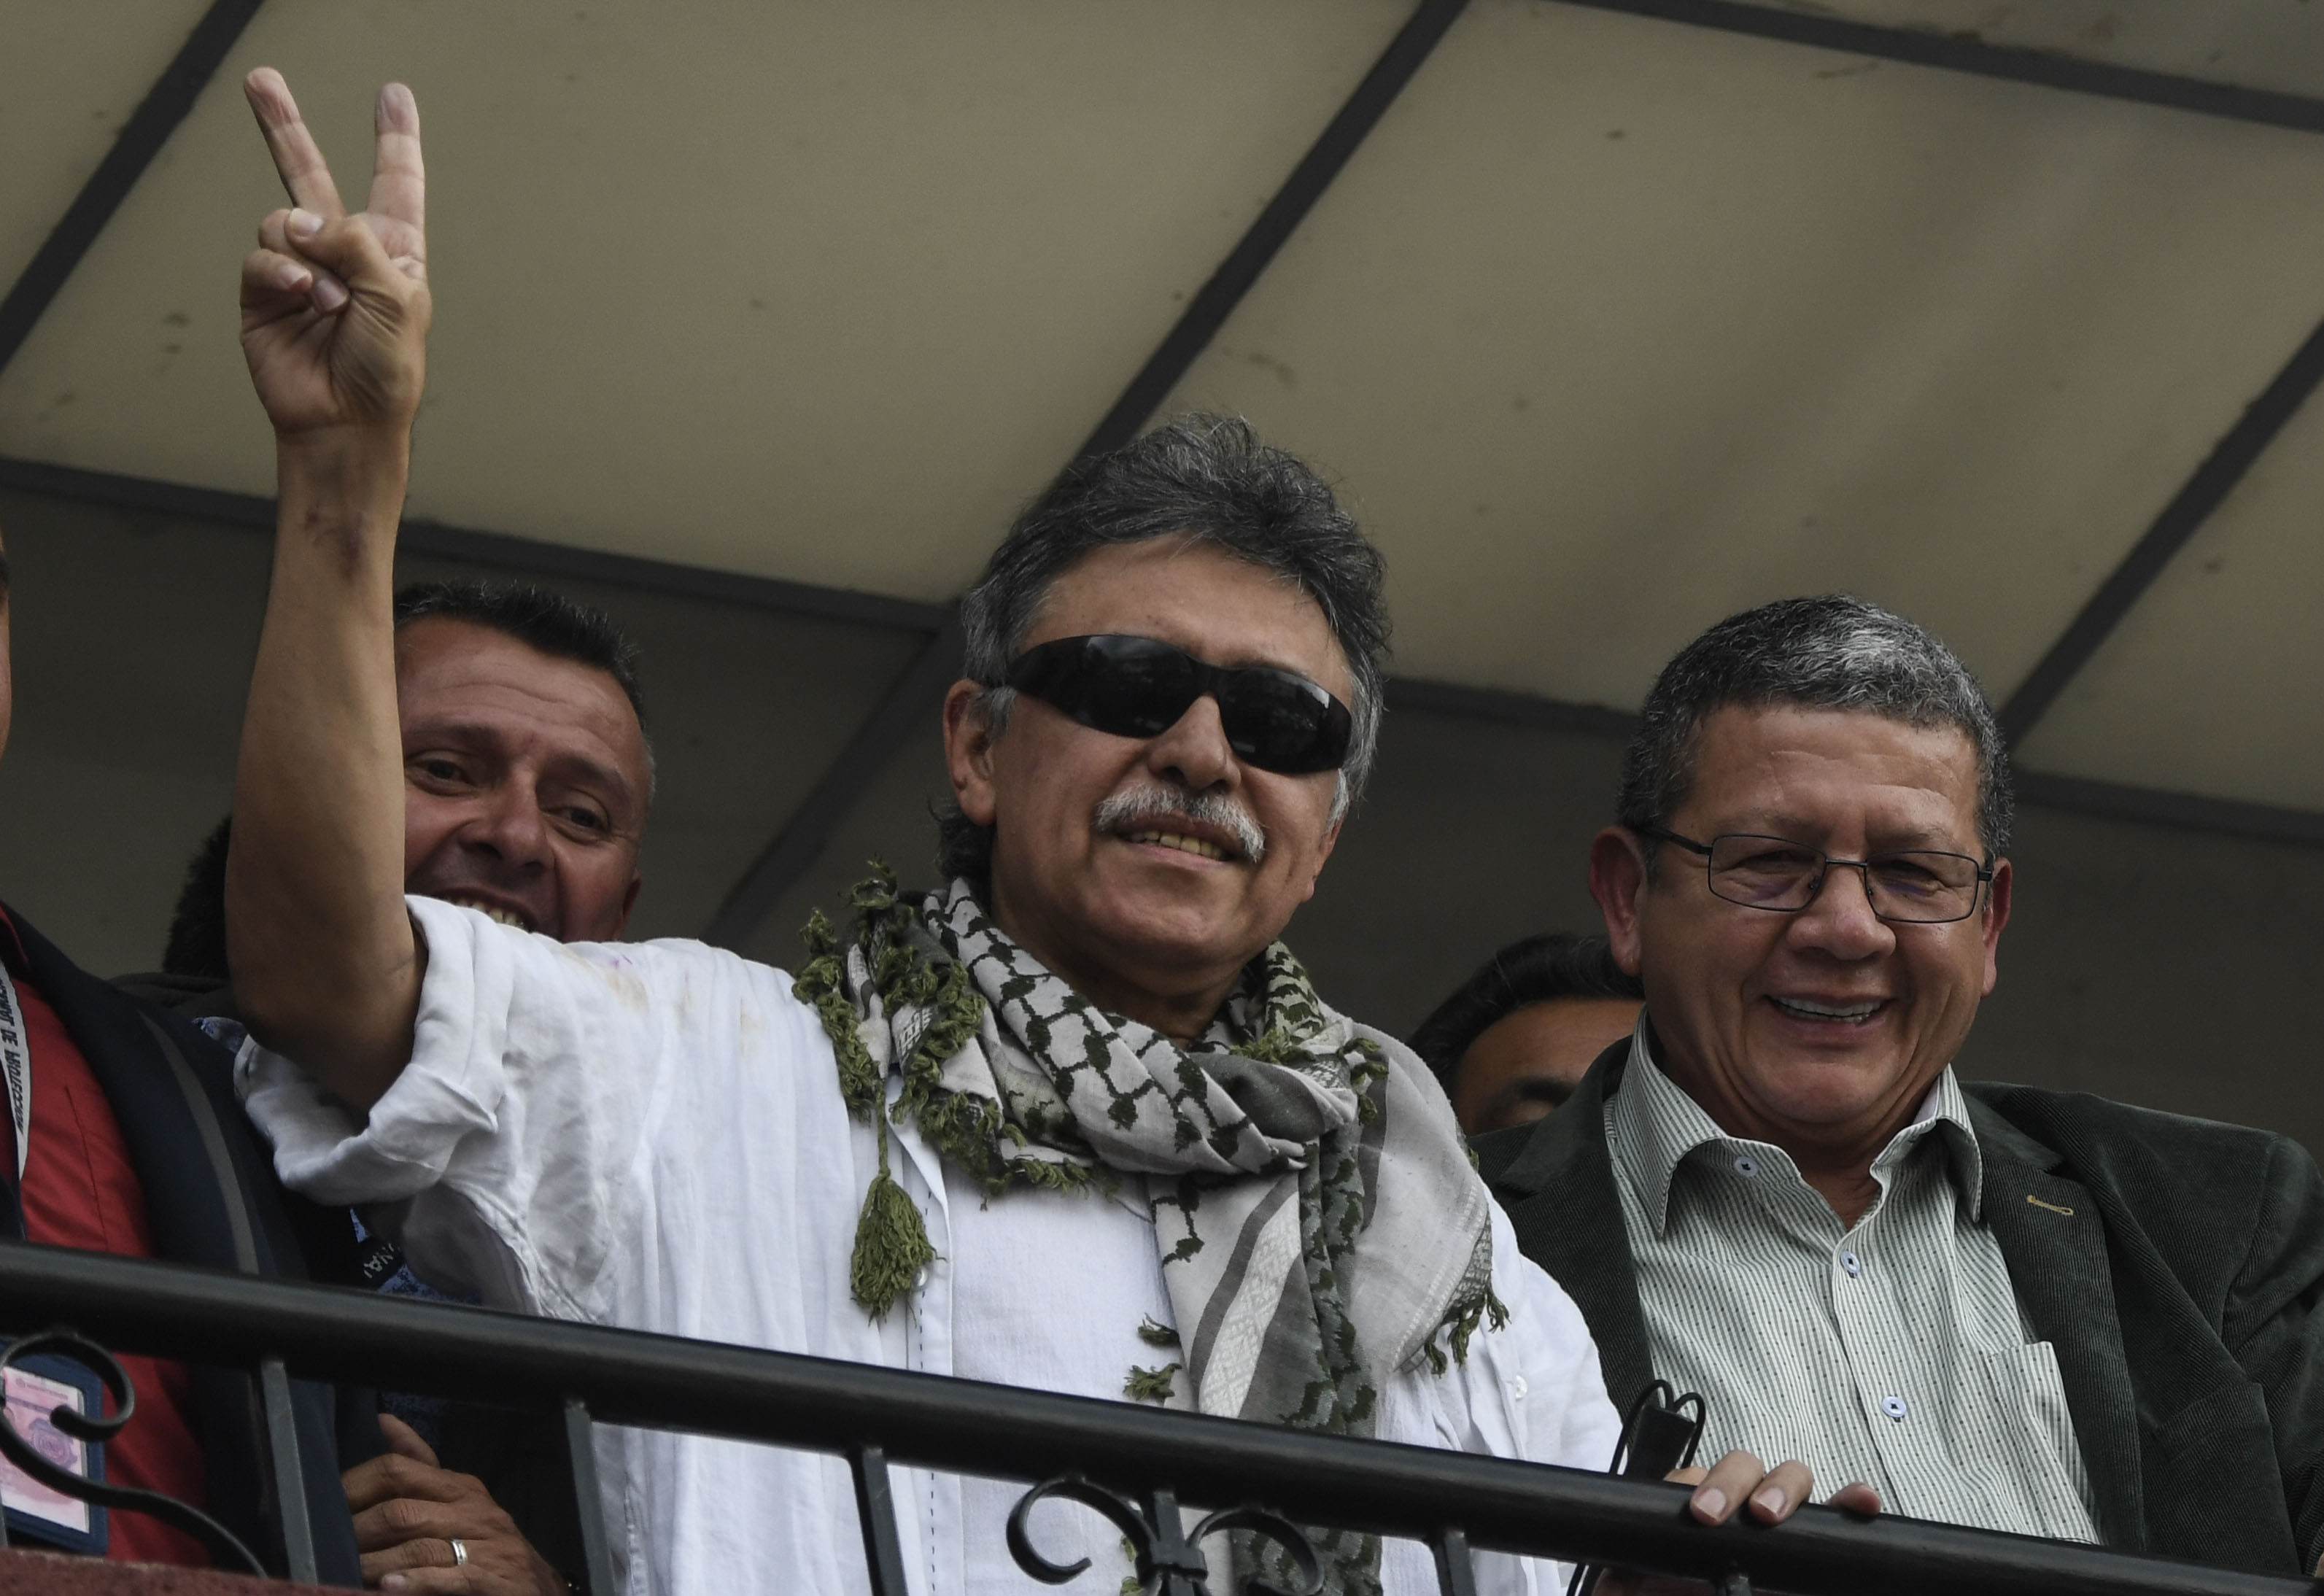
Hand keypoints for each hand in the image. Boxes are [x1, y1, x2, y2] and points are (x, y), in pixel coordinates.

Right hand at [240, 68, 430, 441]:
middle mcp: (343, 252)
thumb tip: (298, 219)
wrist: (345, 423)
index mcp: (392, 249)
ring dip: (307, 259)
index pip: (394, 182)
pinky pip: (262, 256)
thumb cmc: (386, 369)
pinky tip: (302, 296)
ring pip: (282, 221)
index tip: (394, 95)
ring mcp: (299, 269)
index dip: (394, 139)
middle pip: (308, 174)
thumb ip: (354, 243)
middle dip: (284, 127)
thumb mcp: (396, 297)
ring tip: (329, 301)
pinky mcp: (263, 293)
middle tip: (261, 80)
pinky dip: (281, 273)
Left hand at [344, 1413, 565, 1594]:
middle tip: (325, 1551)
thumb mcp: (457, 1502)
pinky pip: (451, 1576)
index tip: (321, 1508)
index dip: (355, 1488)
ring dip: (376, 1564)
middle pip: (402, 1512)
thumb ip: (420, 1466)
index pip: (400, 1471)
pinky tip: (390, 1588)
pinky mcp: (497, 1578)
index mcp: (460, 1487)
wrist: (539, 1588)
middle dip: (357, 1534)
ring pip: (420, 1546)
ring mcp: (489, 1545)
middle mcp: (476, 1509)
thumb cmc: (486, 1546)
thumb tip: (385, 1421)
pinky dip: (417, 1582)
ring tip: (345, 1575)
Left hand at [1600, 1452, 1880, 1594]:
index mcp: (1691, 1508)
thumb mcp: (1635, 1588)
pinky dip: (1849, 1502)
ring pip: (1787, 1479)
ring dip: (1783, 1487)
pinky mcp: (1810, 1544)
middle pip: (1743, 1467)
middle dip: (1734, 1483)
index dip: (1701, 1484)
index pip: (1695, 1478)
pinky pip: (1834, 1516)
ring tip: (1771, 1515)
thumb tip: (1618, 1586)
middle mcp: (1737, 1506)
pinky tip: (1861, 1503)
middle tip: (1719, 1518)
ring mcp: (1777, 1523)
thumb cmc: (1662, 1594)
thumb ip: (1628, 1581)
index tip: (1702, 1514)